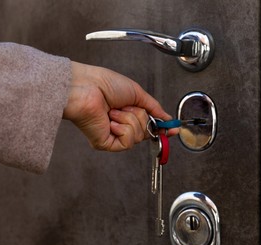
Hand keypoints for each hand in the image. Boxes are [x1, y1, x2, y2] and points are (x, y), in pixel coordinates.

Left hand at [63, 61, 177, 150]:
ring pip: (138, 136)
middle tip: (126, 106)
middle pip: (146, 131)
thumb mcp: (137, 93)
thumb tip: (167, 118)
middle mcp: (121, 125)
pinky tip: (111, 120)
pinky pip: (127, 141)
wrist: (87, 87)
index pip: (148, 126)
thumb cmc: (104, 84)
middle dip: (140, 116)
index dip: (162, 128)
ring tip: (114, 110)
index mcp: (127, 113)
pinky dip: (122, 128)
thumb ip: (154, 107)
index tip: (173, 130)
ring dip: (129, 119)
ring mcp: (113, 135)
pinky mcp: (106, 143)